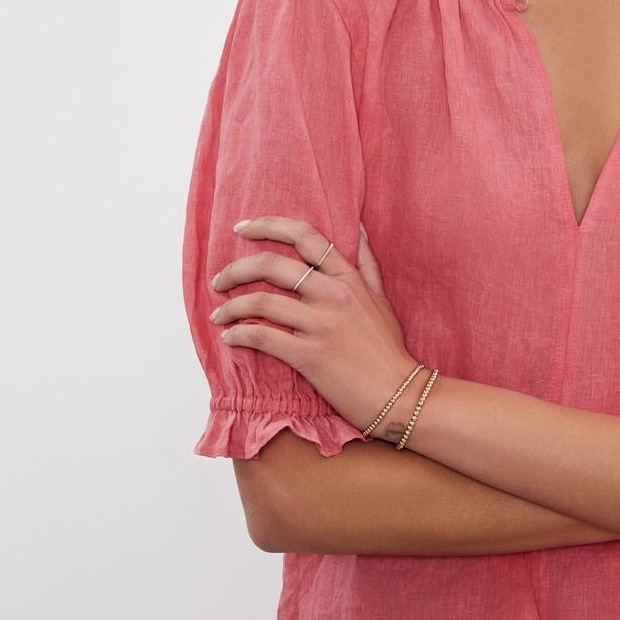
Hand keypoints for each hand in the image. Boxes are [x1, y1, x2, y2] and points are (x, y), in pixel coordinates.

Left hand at [209, 215, 419, 432]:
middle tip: (220, 280)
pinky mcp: (309, 356)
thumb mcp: (382, 299)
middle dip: (236, 269)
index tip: (242, 228)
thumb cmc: (389, 349)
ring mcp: (321, 325)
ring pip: (261, 301)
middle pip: (272, 265)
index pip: (305, 236)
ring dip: (231, 306)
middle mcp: (333, 295)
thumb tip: (357, 228)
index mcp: (349, 278)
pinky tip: (230, 337)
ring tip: (220, 314)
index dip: (268, 225)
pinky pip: (263, 337)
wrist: (399, 394)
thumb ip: (367, 263)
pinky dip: (239, 335)